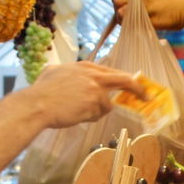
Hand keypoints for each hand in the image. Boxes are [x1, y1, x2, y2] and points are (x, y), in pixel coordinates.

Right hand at [23, 61, 141, 130]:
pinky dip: (90, 117)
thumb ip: (68, 73)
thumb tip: (68, 76)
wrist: (37, 105)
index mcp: (85, 66)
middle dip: (138, 89)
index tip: (133, 84)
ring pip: (107, 104)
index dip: (123, 79)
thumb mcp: (54, 72)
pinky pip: (99, 114)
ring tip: (75, 112)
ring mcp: (95, 88)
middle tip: (147, 97)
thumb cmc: (41, 92)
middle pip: (124, 80)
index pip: (111, 71)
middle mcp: (93, 74)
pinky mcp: (95, 102)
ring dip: (95, 111)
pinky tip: (76, 115)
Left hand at [113, 0, 183, 30]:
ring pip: (120, 12)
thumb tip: (129, 4)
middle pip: (116, 0)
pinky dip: (128, 26)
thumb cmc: (175, 1)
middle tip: (124, 16)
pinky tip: (135, 27)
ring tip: (129, 23)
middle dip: (117, 9)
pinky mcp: (147, 16)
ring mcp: (143, 4)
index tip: (122, 6)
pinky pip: (129, 22)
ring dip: (121, 19)